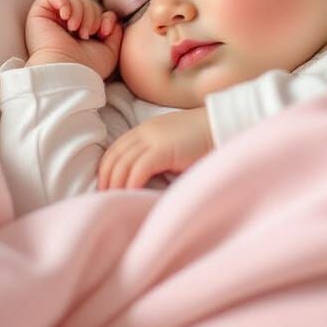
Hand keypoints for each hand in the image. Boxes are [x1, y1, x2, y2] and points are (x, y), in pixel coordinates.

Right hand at [24, 0, 121, 79]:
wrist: (68, 72)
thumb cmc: (87, 67)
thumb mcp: (110, 50)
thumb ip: (114, 32)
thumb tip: (110, 17)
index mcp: (80, 33)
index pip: (97, 12)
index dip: (104, 17)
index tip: (104, 32)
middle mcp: (65, 25)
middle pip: (87, 4)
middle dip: (92, 16)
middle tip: (85, 34)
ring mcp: (52, 19)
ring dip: (80, 13)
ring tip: (76, 30)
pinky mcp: (39, 14)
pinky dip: (64, 3)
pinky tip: (66, 17)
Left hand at [97, 107, 213, 189]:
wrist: (222, 126)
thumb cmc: (202, 140)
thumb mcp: (173, 143)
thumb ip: (157, 154)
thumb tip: (145, 177)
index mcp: (146, 129)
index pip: (116, 149)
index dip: (107, 168)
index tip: (105, 185)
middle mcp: (145, 131)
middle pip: (115, 156)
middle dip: (107, 178)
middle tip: (104, 197)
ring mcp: (153, 139)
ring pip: (123, 163)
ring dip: (116, 184)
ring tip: (115, 200)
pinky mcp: (163, 149)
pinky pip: (139, 168)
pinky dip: (131, 183)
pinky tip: (131, 195)